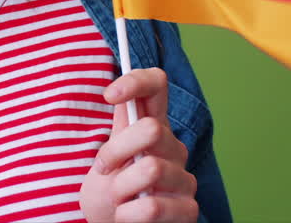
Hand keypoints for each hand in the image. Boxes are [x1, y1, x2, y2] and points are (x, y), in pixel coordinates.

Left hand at [79, 68, 198, 222]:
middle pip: (151, 129)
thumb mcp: (108, 157)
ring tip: (117, 199)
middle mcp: (173, 147)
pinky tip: (126, 217)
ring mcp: (184, 178)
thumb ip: (119, 128)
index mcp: (153, 127)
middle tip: (102, 169)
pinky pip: (153, 207)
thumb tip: (118, 92)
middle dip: (116, 150)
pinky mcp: (189, 209)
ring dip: (119, 189)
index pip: (157, 85)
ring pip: (151, 169)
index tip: (108, 95)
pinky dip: (127, 215)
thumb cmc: (112, 192)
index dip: (136, 82)